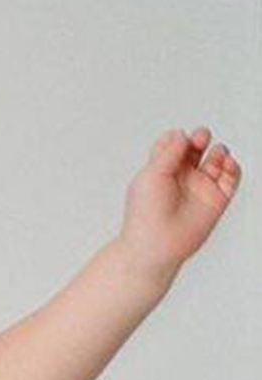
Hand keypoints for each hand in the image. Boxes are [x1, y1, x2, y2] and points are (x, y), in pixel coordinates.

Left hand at [116, 126, 242, 284]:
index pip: (173, 143)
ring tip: (214, 156)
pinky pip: (232, 176)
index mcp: (161, 170)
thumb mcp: (151, 176)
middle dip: (201, 137)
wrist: (155, 245)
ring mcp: (200, 187)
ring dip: (219, 151)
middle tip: (199, 140)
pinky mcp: (216, 199)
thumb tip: (182, 134)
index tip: (177, 142)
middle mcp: (181, 177)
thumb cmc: (145, 215)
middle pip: (196, 146)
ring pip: (217, 158)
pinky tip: (226, 165)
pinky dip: (233, 166)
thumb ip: (168, 152)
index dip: (177, 137)